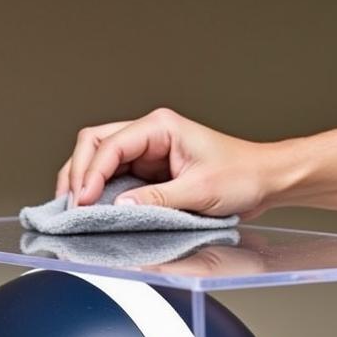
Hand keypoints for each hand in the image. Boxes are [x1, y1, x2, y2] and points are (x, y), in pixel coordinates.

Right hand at [55, 109, 284, 217]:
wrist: (266, 180)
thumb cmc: (243, 176)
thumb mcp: (199, 191)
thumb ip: (157, 200)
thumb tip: (120, 207)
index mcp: (160, 127)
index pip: (110, 144)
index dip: (91, 174)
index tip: (81, 201)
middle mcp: (150, 134)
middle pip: (95, 144)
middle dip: (78, 172)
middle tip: (69, 205)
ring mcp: (150, 152)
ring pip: (101, 159)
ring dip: (85, 181)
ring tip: (74, 209)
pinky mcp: (153, 172)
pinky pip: (118, 178)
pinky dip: (102, 192)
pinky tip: (94, 209)